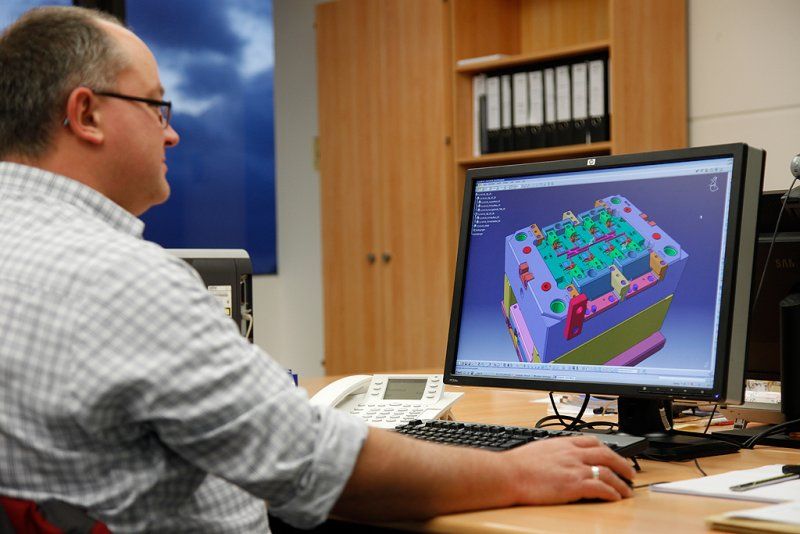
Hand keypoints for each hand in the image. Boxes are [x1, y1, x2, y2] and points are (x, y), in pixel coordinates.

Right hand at [507, 435, 635, 503]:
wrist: (509, 474)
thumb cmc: (517, 465)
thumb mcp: (538, 449)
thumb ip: (553, 451)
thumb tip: (555, 457)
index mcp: (563, 443)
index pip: (592, 441)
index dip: (606, 448)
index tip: (612, 454)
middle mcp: (572, 454)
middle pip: (606, 454)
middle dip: (622, 463)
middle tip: (630, 472)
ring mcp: (575, 468)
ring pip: (608, 472)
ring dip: (621, 482)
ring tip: (627, 490)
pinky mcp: (574, 485)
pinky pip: (601, 488)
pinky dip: (612, 493)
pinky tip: (615, 498)